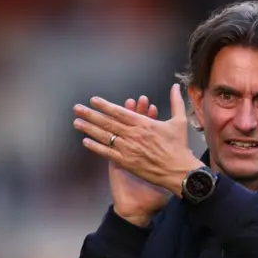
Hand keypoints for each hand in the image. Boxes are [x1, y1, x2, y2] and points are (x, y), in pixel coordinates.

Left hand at [73, 84, 203, 198]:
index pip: (120, 112)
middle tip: (77, 109)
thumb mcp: (179, 121)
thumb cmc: (180, 147)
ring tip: (76, 122)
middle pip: (107, 123)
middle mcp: (133, 135)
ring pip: (105, 137)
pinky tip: (86, 142)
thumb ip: (175, 102)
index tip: (93, 101)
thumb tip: (176, 86)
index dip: (105, 106)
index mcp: (144, 123)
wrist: (179, 171)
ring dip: (89, 129)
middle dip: (91, 114)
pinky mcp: (127, 162)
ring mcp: (128, 149)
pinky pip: (107, 153)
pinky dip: (96, 147)